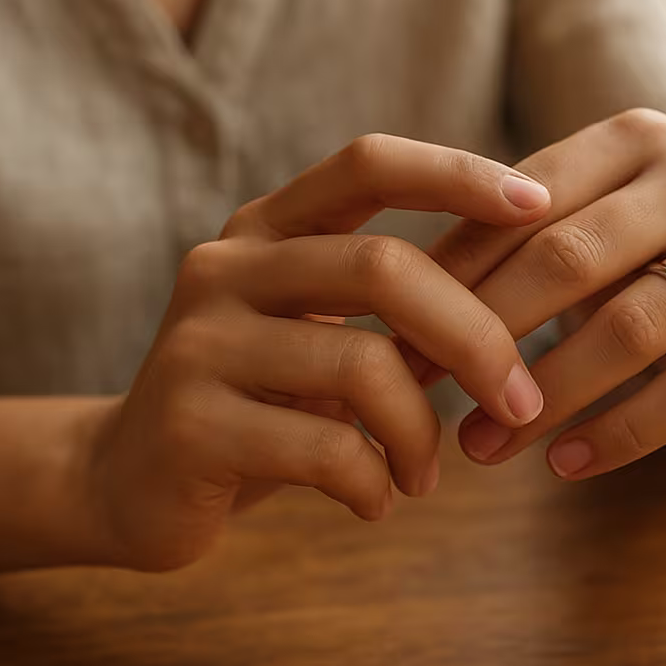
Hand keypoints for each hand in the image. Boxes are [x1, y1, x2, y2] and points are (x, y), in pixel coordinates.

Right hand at [83, 135, 552, 570]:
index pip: (368, 163)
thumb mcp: (321, 336)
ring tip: (424, 474)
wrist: (126, 483)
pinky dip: (375, 483)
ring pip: (362, 366)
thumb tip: (530, 285)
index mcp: (267, 230)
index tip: (539, 205)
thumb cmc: (259, 404)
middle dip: (476, 337)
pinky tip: (376, 502)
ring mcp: (200, 343)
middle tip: (519, 401)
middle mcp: (228, 267)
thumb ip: (396, 307)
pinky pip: (326, 448)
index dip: (458, 174)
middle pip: (383, 267)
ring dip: (421, 433)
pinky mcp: (190, 424)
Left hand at [426, 109, 665, 480]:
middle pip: (574, 259)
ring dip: (547, 396)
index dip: (454, 273)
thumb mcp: (585, 223)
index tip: (395, 335)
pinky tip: (565, 463)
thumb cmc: (642, 255)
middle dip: (487, 333)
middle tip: (424, 394)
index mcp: (641, 136)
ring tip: (484, 445)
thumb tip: (392, 295)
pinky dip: (619, 432)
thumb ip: (508, 237)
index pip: (527, 204)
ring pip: (632, 328)